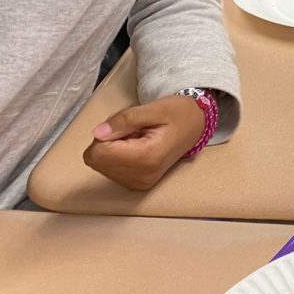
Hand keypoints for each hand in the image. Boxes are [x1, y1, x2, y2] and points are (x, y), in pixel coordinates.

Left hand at [83, 95, 205, 190]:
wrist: (196, 127)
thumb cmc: (177, 113)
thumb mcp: (154, 108)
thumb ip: (125, 119)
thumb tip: (98, 133)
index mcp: (147, 158)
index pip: (98, 152)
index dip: (106, 133)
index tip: (127, 126)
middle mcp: (141, 176)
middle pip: (96, 160)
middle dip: (108, 141)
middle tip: (133, 131)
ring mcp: (139, 183)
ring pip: (100, 165)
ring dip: (112, 148)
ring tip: (136, 138)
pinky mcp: (137, 185)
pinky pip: (109, 170)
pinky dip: (117, 156)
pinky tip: (136, 148)